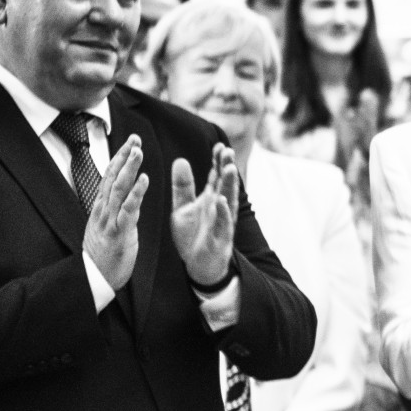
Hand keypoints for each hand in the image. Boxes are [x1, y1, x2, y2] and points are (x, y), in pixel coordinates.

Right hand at [83, 135, 146, 290]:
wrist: (93, 279)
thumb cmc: (103, 255)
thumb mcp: (106, 226)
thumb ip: (112, 210)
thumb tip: (117, 195)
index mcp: (102, 208)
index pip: (110, 177)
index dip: (120, 158)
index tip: (130, 142)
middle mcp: (103, 210)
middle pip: (113, 178)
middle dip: (124, 157)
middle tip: (135, 138)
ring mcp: (109, 221)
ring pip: (119, 190)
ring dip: (129, 169)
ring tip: (138, 151)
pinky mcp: (118, 233)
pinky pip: (128, 210)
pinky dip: (136, 194)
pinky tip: (144, 179)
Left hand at [171, 144, 238, 285]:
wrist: (198, 264)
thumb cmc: (193, 235)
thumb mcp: (182, 208)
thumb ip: (182, 187)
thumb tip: (180, 161)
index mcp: (211, 198)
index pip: (217, 176)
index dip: (218, 162)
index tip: (219, 146)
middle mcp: (219, 207)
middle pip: (225, 184)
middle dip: (227, 168)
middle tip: (227, 151)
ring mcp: (221, 221)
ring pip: (228, 199)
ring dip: (229, 184)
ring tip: (229, 168)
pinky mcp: (220, 237)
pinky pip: (222, 222)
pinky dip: (222, 211)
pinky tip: (221, 200)